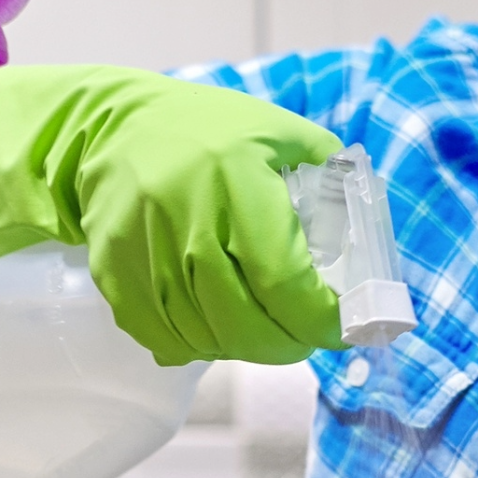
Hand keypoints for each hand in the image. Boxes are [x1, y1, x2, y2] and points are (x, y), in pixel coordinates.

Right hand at [0, 64, 345, 364]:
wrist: (107, 130)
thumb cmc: (204, 130)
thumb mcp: (276, 131)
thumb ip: (328, 172)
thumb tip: (369, 228)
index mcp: (235, 182)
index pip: (284, 280)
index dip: (320, 318)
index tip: (344, 324)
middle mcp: (186, 221)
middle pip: (246, 322)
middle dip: (291, 342)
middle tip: (310, 334)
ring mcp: (144, 253)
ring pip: (206, 338)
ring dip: (248, 347)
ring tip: (269, 330)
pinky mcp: (115, 275)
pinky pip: (165, 338)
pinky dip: (201, 345)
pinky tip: (221, 327)